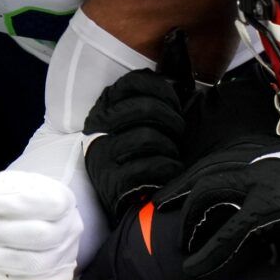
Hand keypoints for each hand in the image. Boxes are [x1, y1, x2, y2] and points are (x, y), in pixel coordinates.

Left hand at [0, 170, 83, 279]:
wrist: (22, 226)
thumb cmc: (15, 205)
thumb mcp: (11, 186)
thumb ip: (5, 189)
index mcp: (64, 201)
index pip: (50, 204)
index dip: (17, 205)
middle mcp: (70, 229)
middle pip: (41, 235)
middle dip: (5, 231)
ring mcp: (64, 255)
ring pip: (35, 261)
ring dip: (3, 254)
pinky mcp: (53, 277)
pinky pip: (31, 279)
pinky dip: (6, 269)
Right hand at [83, 69, 189, 216]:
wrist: (120, 198)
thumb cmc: (134, 155)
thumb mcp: (130, 122)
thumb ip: (147, 102)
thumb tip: (181, 84)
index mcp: (106, 106)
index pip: (134, 81)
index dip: (163, 90)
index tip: (175, 104)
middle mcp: (98, 126)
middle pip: (145, 108)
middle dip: (173, 120)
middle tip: (179, 132)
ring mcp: (102, 153)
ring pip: (148, 137)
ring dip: (171, 146)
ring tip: (174, 154)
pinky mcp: (112, 179)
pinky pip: (150, 165)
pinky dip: (169, 167)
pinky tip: (172, 169)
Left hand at [175, 139, 279, 277]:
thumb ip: (267, 184)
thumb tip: (248, 206)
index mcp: (261, 152)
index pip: (214, 161)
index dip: (189, 177)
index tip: (174, 191)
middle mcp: (255, 161)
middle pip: (202, 174)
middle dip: (178, 193)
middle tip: (161, 210)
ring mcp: (259, 182)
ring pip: (207, 197)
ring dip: (190, 223)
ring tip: (182, 244)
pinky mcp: (267, 207)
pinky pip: (227, 232)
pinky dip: (208, 252)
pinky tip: (194, 267)